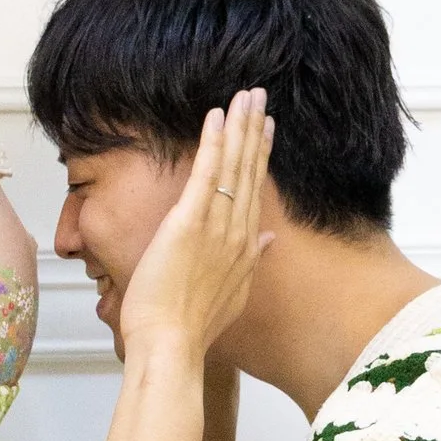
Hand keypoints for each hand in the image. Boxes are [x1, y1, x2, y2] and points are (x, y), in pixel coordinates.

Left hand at [117, 91, 274, 363]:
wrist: (172, 344)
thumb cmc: (191, 327)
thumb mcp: (231, 295)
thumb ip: (251, 262)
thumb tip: (269, 240)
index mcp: (244, 248)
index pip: (255, 192)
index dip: (260, 157)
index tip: (265, 130)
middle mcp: (238, 232)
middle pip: (250, 171)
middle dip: (256, 131)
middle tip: (260, 97)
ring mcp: (217, 225)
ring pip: (234, 166)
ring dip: (241, 127)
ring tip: (246, 96)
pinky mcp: (191, 222)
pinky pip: (207, 173)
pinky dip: (212, 142)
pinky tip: (217, 116)